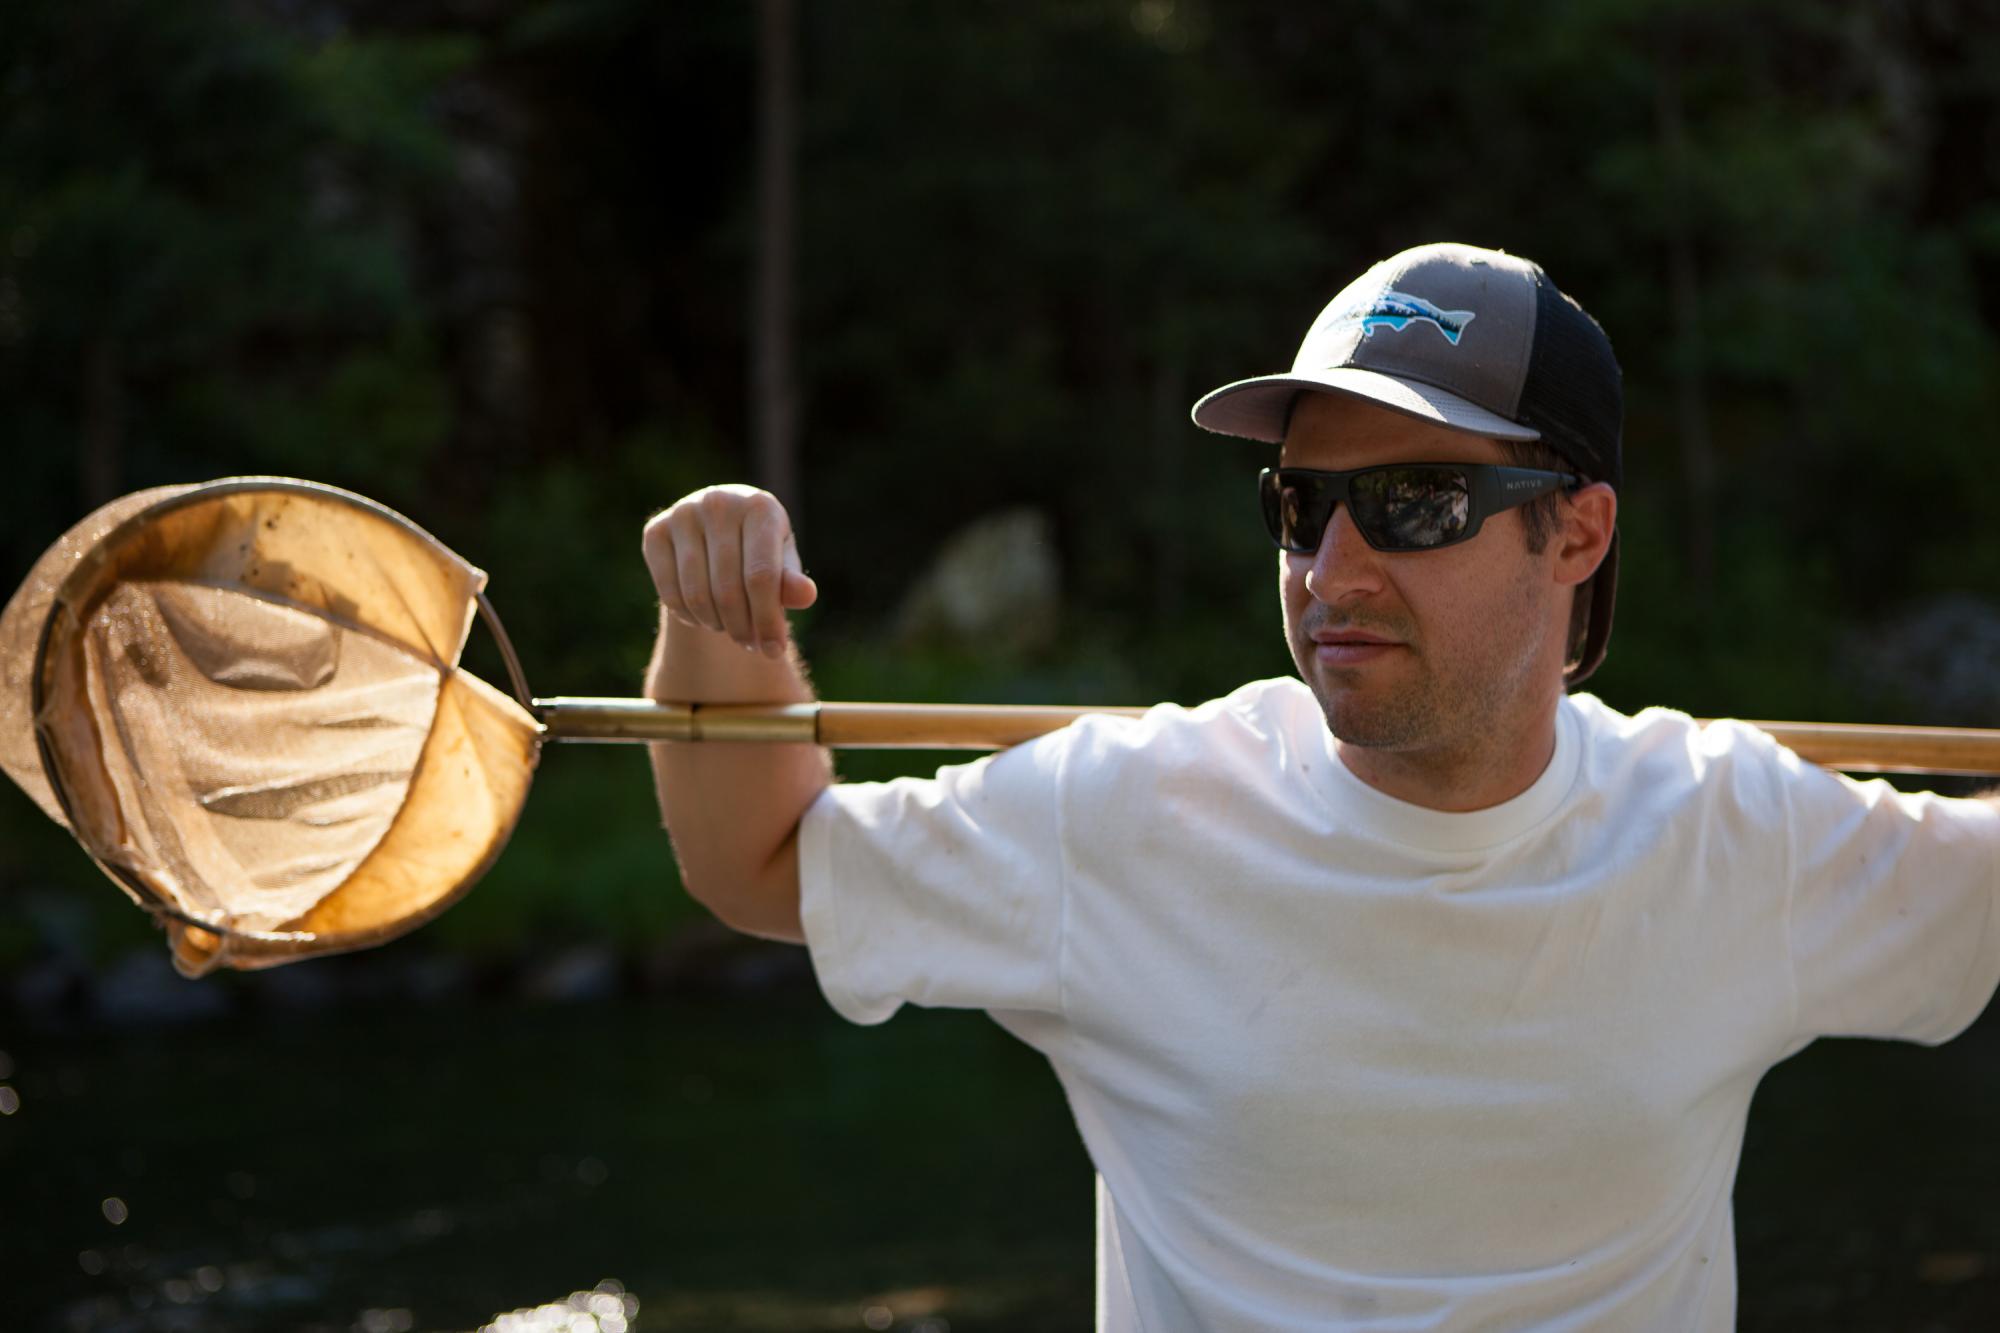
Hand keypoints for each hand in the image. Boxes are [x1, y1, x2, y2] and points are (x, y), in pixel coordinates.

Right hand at [642, 485, 817, 657]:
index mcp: (760, 507)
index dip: (768, 620)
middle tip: (751, 645)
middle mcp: (719, 503)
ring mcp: (683, 514)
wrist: (719, 531)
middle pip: (728, 590)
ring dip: (716, 624)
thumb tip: (806, 595)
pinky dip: (689, 617)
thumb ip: (791, 582)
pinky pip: (669, 593)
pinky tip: (704, 615)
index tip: (774, 651)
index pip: (761, 576)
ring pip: (697, 595)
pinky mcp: (655, 531)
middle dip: (742, 628)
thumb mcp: (782, 565)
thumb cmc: (760, 552)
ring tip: (730, 627)